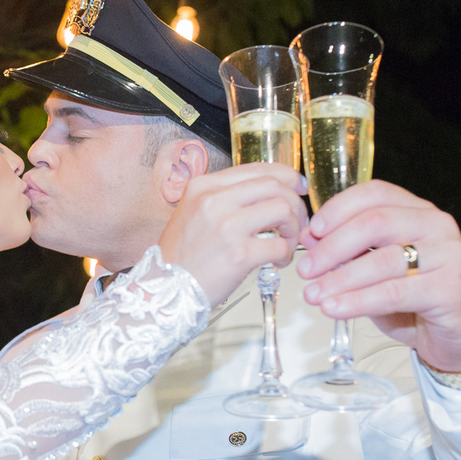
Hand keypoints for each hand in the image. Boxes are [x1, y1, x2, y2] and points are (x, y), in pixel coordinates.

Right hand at [159, 163, 307, 304]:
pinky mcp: (239, 254)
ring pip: (282, 210)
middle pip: (275, 185)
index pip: (257, 169)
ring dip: (293, 227)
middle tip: (298, 220)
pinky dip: (286, 254)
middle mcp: (214, 200)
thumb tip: (264, 194)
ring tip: (287, 242)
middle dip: (295, 202)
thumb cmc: (180, 258)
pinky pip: (280, 245)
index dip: (286, 176)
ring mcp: (227, 226)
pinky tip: (277, 261)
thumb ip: (222, 198)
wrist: (162, 290)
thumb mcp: (192, 213)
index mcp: (204, 186)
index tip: (298, 187)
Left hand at [296, 180, 460, 371]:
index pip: (375, 193)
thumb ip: (348, 250)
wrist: (460, 334)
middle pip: (375, 222)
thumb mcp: (376, 268)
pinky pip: (394, 292)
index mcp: (417, 211)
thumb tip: (309, 237)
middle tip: (305, 270)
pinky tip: (335, 308)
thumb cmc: (415, 297)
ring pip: (383, 260)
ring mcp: (447, 254)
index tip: (312, 232)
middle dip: (332, 247)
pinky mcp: (450, 288)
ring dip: (340, 278)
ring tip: (313, 295)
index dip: (338, 209)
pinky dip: (358, 301)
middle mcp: (435, 225)